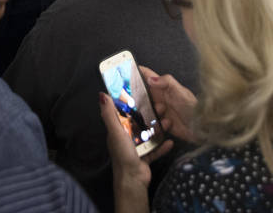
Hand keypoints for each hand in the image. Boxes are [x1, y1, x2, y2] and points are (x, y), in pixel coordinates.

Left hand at [100, 92, 168, 212]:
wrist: (132, 179)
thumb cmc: (122, 154)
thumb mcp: (115, 132)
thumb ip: (109, 114)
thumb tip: (101, 94)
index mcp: (117, 130)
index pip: (124, 112)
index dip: (133, 103)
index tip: (144, 93)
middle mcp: (126, 137)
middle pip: (139, 122)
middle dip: (150, 114)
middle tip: (162, 107)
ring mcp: (136, 147)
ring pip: (149, 134)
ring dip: (159, 129)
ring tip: (169, 122)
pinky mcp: (145, 157)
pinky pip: (155, 149)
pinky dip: (162, 146)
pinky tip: (171, 142)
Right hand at [142, 66, 197, 144]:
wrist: (203, 128)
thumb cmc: (194, 108)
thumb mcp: (181, 92)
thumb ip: (166, 83)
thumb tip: (150, 79)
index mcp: (164, 87)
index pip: (147, 75)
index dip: (136, 71)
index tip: (123, 70)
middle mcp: (160, 98)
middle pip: (142, 94)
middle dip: (138, 97)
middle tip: (136, 99)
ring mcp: (160, 111)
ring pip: (145, 110)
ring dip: (150, 112)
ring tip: (162, 112)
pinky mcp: (162, 124)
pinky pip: (152, 123)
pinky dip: (157, 124)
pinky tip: (166, 123)